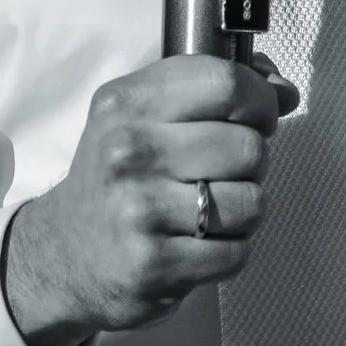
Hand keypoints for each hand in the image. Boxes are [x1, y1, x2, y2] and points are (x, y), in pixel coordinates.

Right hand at [0, 53, 296, 345]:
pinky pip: (237, 253)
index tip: (255, 117)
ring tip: (208, 212)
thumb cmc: (115, 179)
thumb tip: (283, 90)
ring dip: (243, 212)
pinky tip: (197, 244)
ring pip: (252, 202)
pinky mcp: (155, 263)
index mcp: (126, 103)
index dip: (258, 100)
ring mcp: (140, 209)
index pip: (224, 82)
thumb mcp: (141, 117)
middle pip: (248, 146)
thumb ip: (210, 92)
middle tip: (220, 174)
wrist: (62, 255)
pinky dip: (228, 252)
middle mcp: (128, 151)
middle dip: (251, 164)